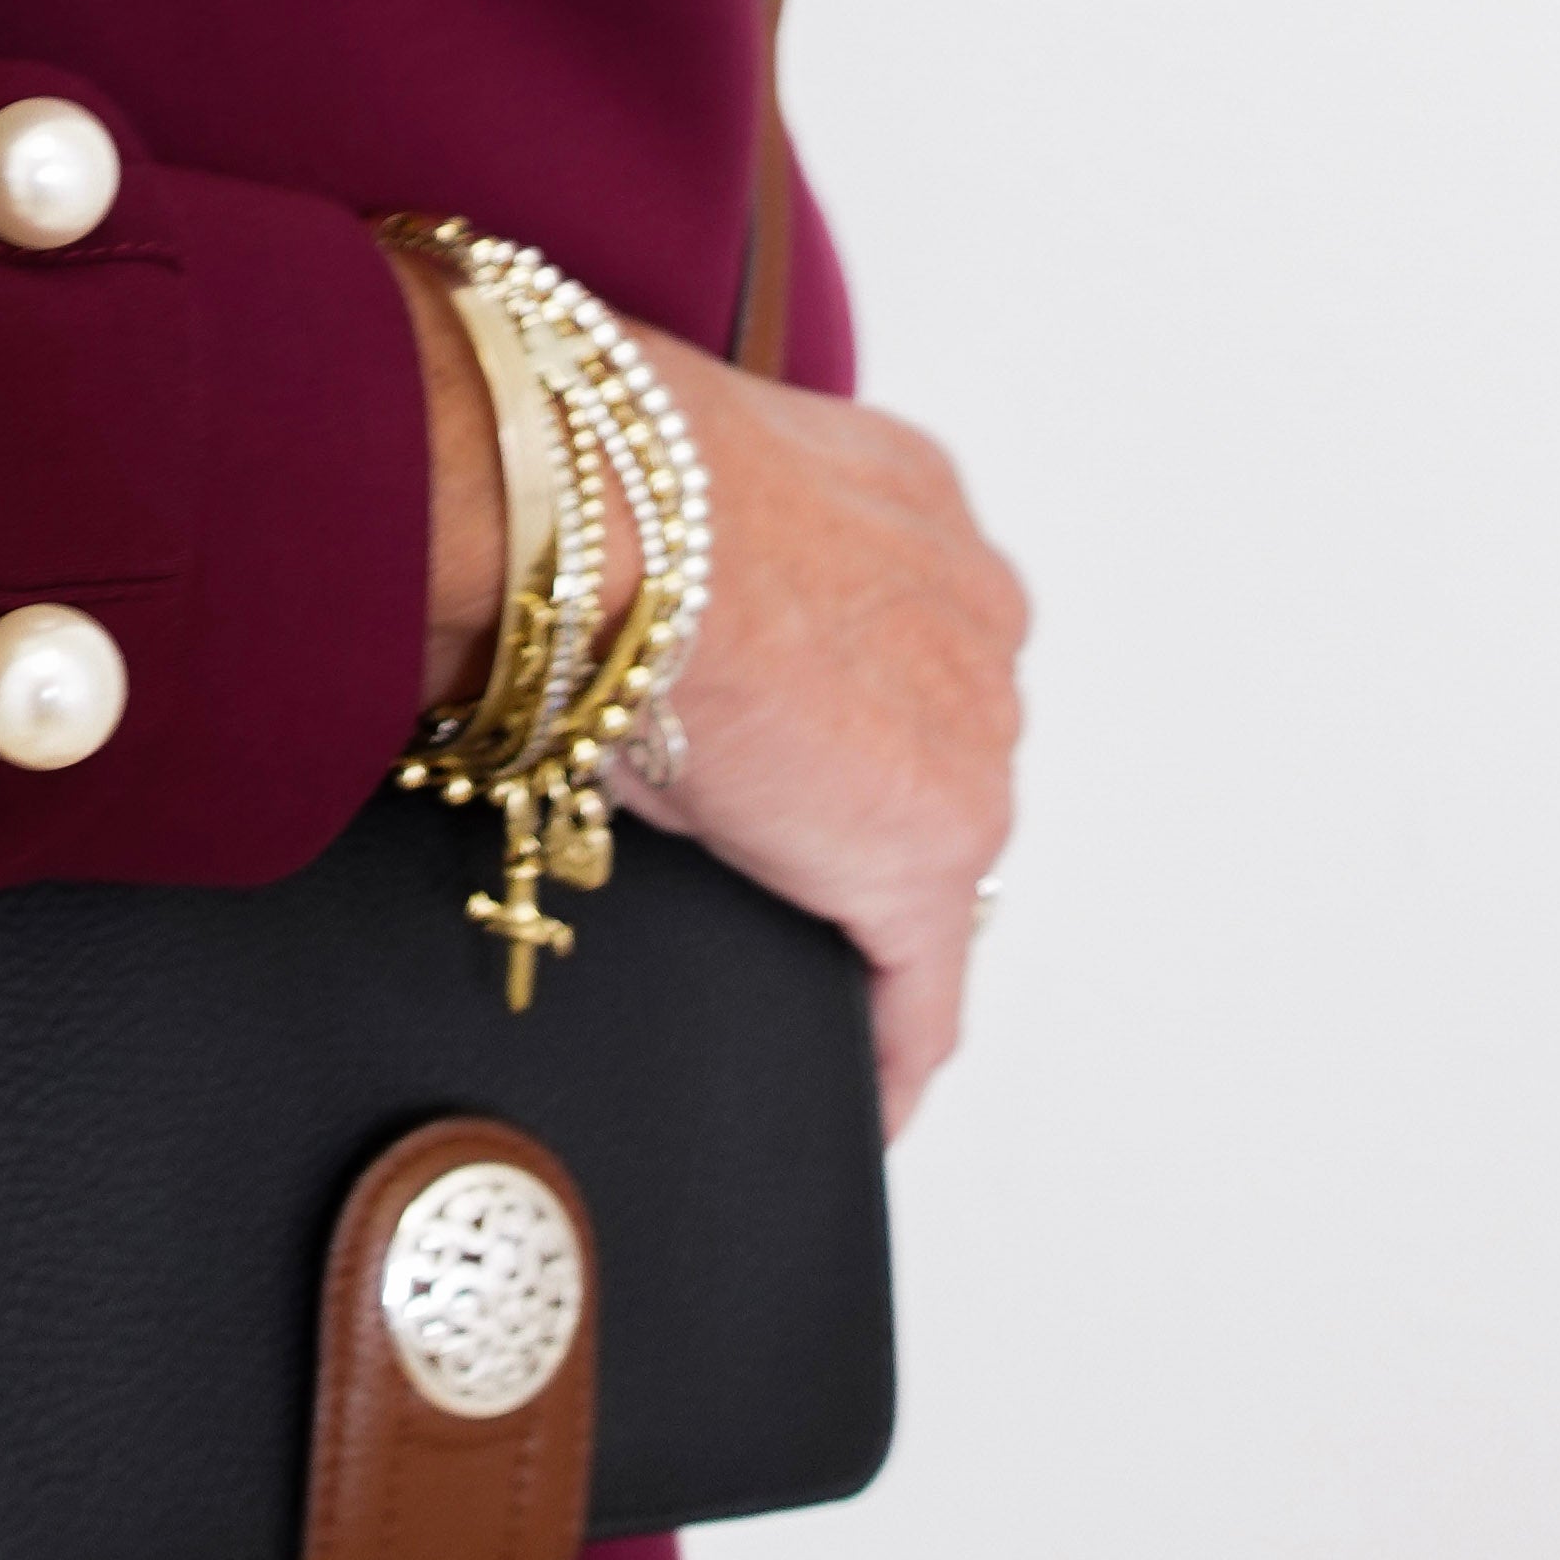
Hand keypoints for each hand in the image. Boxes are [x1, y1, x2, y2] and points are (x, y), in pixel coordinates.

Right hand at [389, 247, 1026, 1136]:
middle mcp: (969, 610)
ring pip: (929, 844)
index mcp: (913, 499)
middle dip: (865, 778)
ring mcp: (965, 741)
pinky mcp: (924, 858)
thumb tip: (625, 594)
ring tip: (778, 935)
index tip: (829, 741)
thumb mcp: (682, 482)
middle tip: (768, 829)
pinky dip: (892, 1042)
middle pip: (939, 731)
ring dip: (862, 882)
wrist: (597, 510)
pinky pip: (923, 985)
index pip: (913, 625)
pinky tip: (862, 1090)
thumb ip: (713, 543)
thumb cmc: (590, 469)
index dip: (862, 692)